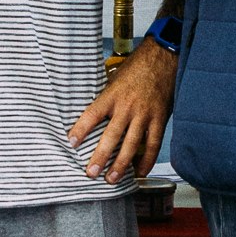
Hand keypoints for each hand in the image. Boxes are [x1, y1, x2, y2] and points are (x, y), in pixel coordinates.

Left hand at [69, 38, 176, 182]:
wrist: (163, 58)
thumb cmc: (138, 67)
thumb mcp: (114, 78)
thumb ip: (105, 98)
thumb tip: (93, 116)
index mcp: (113, 95)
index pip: (93, 114)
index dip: (81, 129)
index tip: (71, 142)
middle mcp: (128, 107)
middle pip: (112, 136)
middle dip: (100, 157)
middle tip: (91, 172)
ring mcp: (145, 115)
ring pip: (132, 144)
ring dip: (121, 164)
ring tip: (112, 178)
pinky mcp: (159, 119)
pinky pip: (153, 144)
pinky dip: (146, 160)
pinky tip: (140, 171)